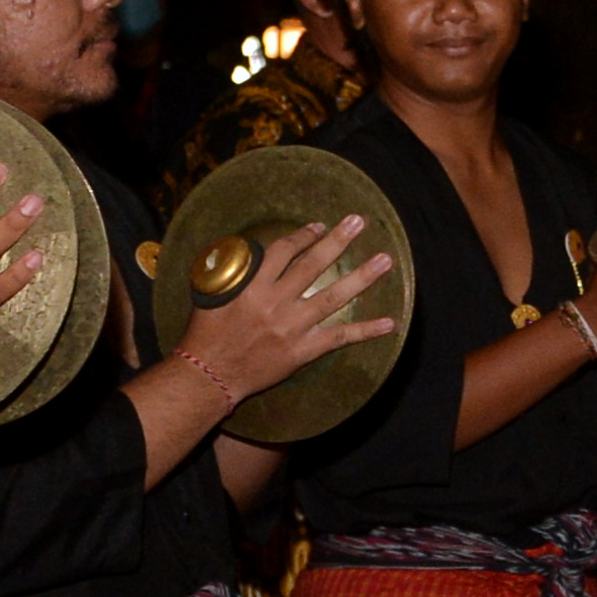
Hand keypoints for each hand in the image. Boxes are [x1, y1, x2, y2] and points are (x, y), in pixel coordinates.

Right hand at [176, 214, 399, 395]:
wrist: (210, 373)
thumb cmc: (206, 333)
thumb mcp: (212, 293)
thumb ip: (233, 273)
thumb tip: (246, 253)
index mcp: (252, 285)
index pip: (283, 251)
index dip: (303, 236)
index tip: (318, 226)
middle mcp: (276, 302)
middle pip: (313, 265)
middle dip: (337, 241)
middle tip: (358, 222)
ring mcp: (293, 326)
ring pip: (333, 297)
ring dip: (362, 277)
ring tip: (385, 261)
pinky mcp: (303, 350)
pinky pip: (339, 338)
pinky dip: (365, 331)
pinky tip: (390, 323)